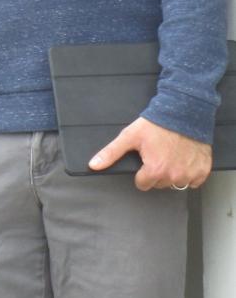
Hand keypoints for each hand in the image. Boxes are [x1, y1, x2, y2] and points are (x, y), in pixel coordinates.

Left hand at [88, 116, 211, 190]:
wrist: (183, 113)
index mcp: (155, 170)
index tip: (144, 160)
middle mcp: (173, 176)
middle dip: (156, 172)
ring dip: (172, 173)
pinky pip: (193, 181)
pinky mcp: (203, 171)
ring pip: (176, 183)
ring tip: (170, 154)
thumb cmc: (156, 124)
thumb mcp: (129, 136)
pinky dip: (189, 172)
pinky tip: (183, 158)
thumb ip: (111, 153)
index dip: (141, 172)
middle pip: (159, 184)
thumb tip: (93, 165)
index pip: (142, 184)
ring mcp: (190, 174)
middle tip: (157, 154)